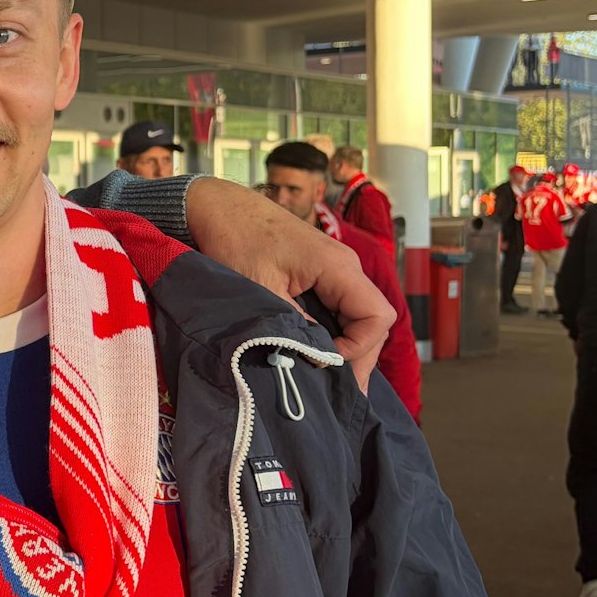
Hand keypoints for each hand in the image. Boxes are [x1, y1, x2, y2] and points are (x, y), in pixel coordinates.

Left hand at [184, 178, 393, 389]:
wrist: (220, 208)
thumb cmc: (236, 240)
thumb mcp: (259, 289)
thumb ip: (291, 325)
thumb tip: (315, 359)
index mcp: (338, 267)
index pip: (377, 317)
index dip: (359, 348)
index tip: (324, 363)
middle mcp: (345, 267)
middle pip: (372, 321)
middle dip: (356, 356)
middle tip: (331, 389)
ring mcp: (335, 269)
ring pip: (356, 317)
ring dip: (343, 345)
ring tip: (320, 374)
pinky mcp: (320, 273)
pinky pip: (339, 308)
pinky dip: (331, 331)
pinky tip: (311, 350)